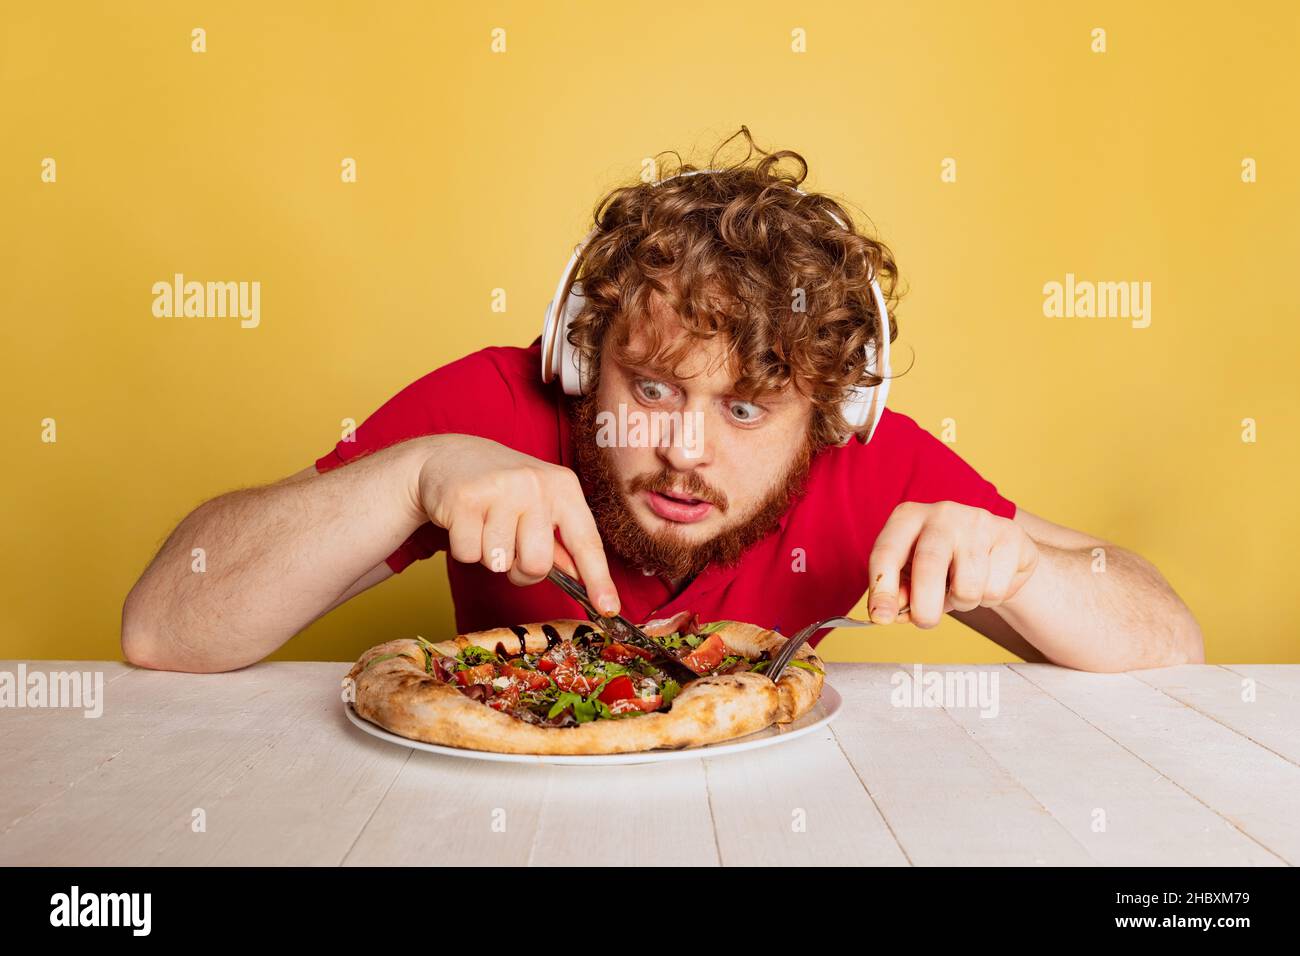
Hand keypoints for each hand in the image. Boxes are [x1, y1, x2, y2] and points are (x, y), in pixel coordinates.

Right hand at [415, 436, 619, 613]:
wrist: (449, 457)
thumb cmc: (503, 489)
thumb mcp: (541, 505)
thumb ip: (561, 542)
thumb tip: (579, 578)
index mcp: (563, 487)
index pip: (586, 542)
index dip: (598, 579)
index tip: (608, 608)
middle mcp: (536, 484)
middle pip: (536, 565)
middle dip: (520, 569)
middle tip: (510, 547)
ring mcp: (500, 490)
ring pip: (499, 563)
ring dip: (489, 555)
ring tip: (485, 525)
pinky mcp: (465, 499)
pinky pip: (468, 555)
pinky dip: (464, 548)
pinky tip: (465, 522)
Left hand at [867, 501, 1037, 627]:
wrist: (994, 551)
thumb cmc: (944, 564)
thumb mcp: (912, 574)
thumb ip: (898, 593)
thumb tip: (889, 614)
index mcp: (907, 518)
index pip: (887, 552)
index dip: (881, 588)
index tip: (881, 617)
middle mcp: (941, 513)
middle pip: (929, 565)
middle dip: (924, 606)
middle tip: (925, 621)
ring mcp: (978, 521)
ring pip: (967, 585)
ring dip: (962, 603)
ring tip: (961, 590)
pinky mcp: (1010, 536)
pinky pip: (995, 589)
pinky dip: (988, 600)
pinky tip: (986, 582)